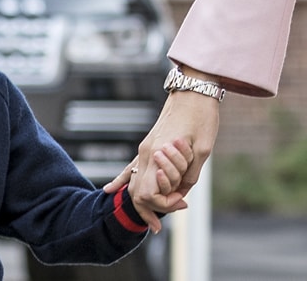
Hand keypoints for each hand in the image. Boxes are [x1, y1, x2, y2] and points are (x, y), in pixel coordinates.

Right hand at [105, 80, 218, 228]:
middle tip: (164, 221)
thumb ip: (190, 173)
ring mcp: (144, 148)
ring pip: (132, 182)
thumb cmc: (201, 117)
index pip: (150, 193)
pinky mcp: (148, 144)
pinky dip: (120, 180)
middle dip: (150, 210)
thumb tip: (181, 191)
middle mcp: (146, 153)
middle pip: (137, 192)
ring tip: (149, 220)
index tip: (182, 203)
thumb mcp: (203, 150)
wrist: (193, 91)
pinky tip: (108, 190)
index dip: (165, 204)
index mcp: (158, 153)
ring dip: (141, 201)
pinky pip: (129, 167)